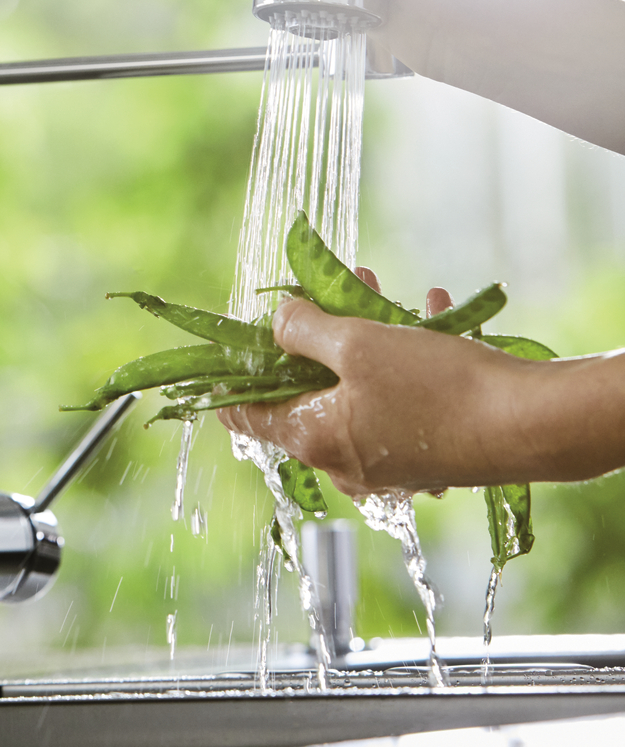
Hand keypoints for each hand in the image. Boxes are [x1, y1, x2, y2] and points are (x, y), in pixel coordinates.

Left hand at [218, 275, 624, 494]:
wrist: (527, 425)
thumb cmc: (437, 388)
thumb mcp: (358, 343)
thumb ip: (306, 330)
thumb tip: (276, 322)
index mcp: (316, 440)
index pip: (248, 417)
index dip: (229, 380)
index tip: (218, 353)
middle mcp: (347, 460)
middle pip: (310, 391)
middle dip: (318, 332)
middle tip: (327, 288)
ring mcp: (390, 459)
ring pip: (361, 385)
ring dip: (368, 333)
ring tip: (380, 285)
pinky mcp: (430, 448)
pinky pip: (406, 394)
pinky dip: (412, 352)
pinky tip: (435, 312)